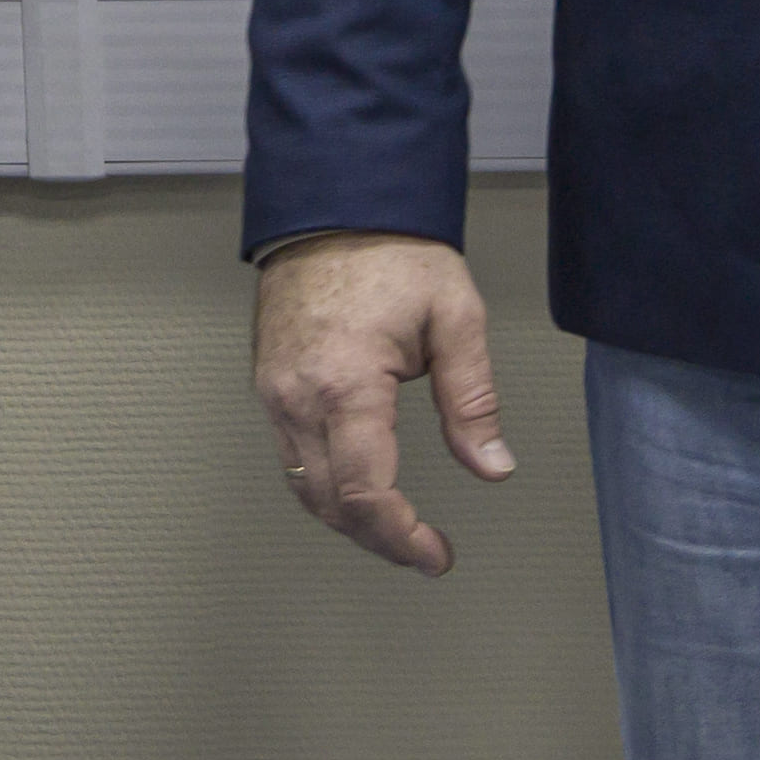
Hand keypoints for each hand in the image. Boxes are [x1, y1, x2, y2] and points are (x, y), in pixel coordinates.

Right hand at [251, 231, 515, 574]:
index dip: (402, 538)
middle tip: (424, 550)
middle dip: (379, 539)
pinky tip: (358, 486)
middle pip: (330, 504)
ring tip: (396, 527)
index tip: (435, 554)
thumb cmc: (390, 251)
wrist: (333, 205)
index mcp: (346, 384)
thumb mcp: (455, 318)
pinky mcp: (268, 384)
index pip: (366, 493)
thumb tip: (492, 465)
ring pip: (303, 487)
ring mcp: (275, 391)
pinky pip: (290, 457)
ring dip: (349, 519)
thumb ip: (474, 401)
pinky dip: (324, 487)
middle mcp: (298, 395)